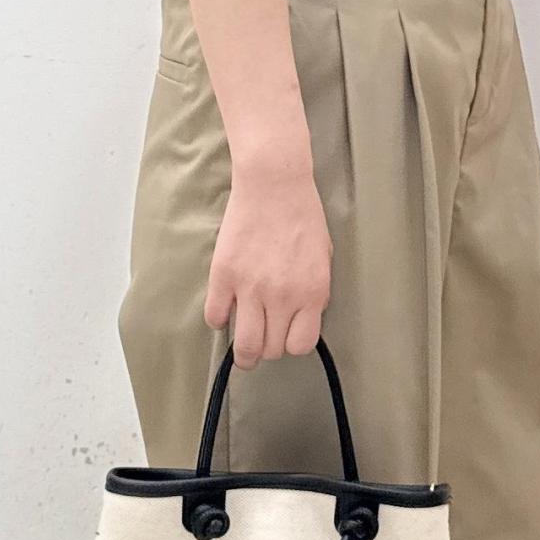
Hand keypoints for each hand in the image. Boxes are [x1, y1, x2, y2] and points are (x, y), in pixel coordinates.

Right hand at [204, 161, 332, 367]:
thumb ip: (315, 293)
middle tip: (263, 340)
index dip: (292, 344)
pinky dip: (219, 319)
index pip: (300, 344)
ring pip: (245, 344)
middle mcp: (282, 297)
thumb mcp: (324, 259)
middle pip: (271, 349)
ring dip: (244, 353)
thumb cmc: (303, 217)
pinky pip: (216, 316)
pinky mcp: (223, 276)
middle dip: (268, 349)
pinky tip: (225, 311)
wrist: (274, 186)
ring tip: (242, 351)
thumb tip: (303, 317)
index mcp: (311, 294)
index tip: (286, 337)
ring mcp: (250, 288)